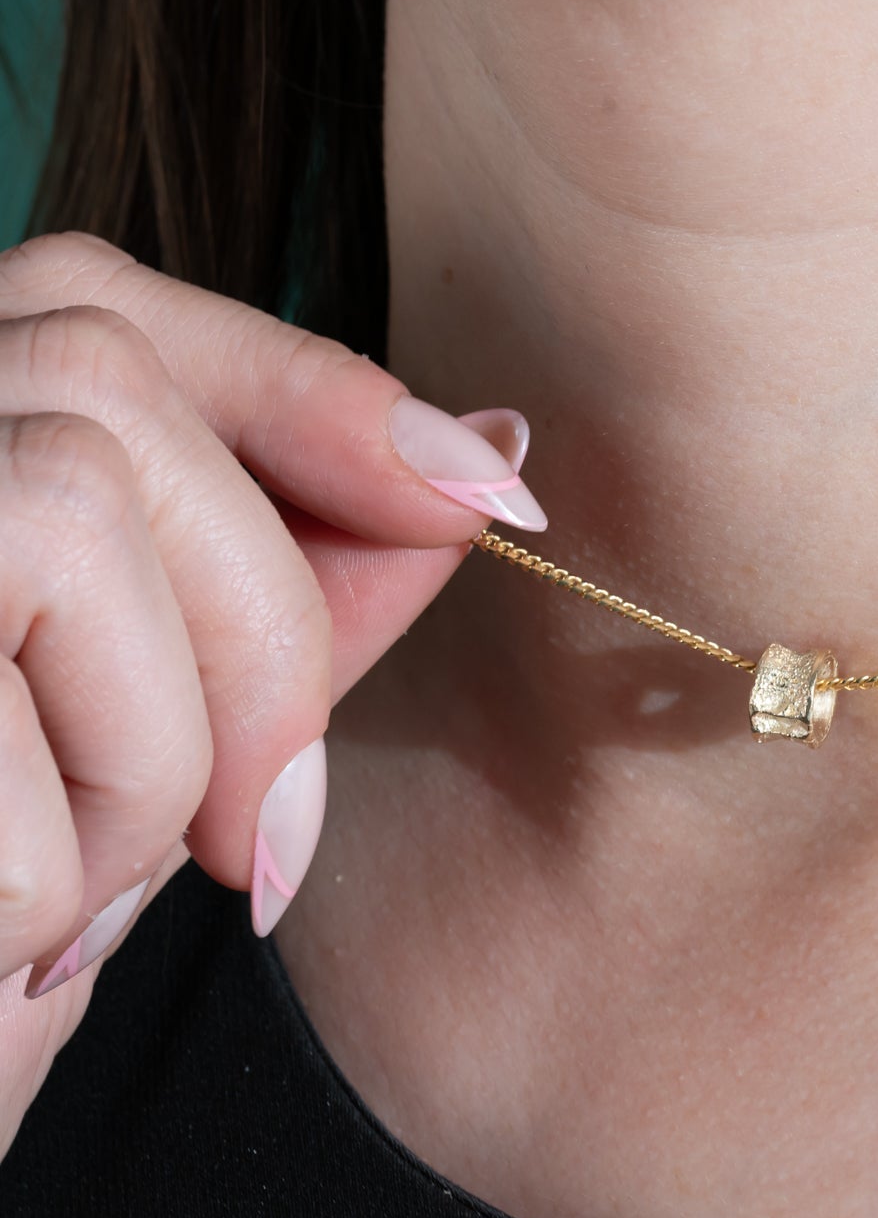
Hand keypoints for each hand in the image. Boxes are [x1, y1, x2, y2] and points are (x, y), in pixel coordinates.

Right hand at [0, 231, 546, 1157]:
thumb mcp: (156, 732)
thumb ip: (302, 578)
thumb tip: (492, 446)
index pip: (99, 310)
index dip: (310, 392)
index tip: (487, 507)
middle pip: (111, 404)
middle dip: (255, 636)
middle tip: (266, 844)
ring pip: (68, 523)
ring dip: (143, 765)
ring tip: (70, 907)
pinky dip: (45, 870)